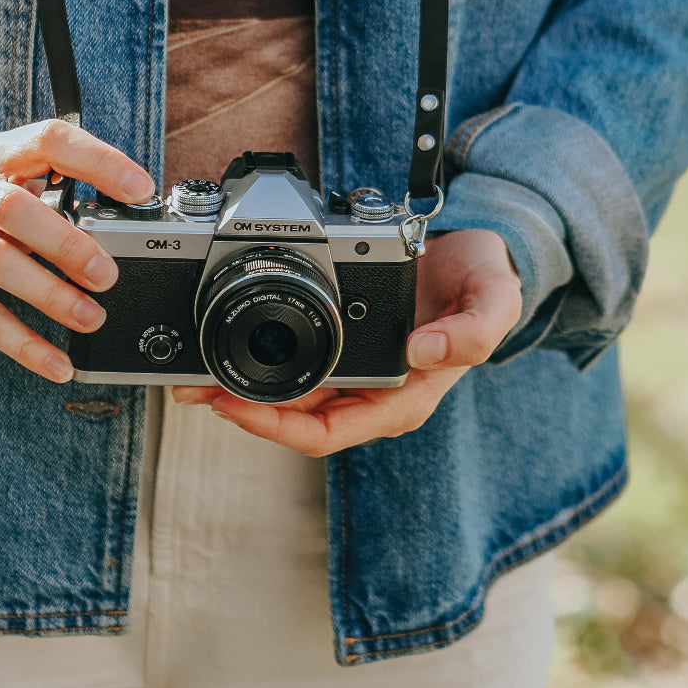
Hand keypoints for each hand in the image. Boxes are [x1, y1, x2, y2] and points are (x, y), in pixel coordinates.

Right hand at [0, 118, 154, 382]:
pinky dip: (22, 344)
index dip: (97, 160)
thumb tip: (117, 222)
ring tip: (91, 318)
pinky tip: (57, 363)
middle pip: (13, 206)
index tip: (140, 189)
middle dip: (66, 242)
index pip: (47, 140)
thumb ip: (47, 192)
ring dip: (49, 294)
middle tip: (108, 273)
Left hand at [171, 229, 521, 455]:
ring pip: (287, 396)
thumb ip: (472, 330)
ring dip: (240, 387)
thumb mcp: (493, 298)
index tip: (235, 405)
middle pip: (295, 420)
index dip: (278, 427)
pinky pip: (292, 365)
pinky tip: (224, 343)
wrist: (475, 256)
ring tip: (193, 371)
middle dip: (242, 409)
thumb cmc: (484, 283)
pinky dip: (256, 359)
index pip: (329, 431)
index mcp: (405, 397)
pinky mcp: (342, 349)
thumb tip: (426, 351)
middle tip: (193, 387)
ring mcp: (355, 374)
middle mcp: (374, 394)